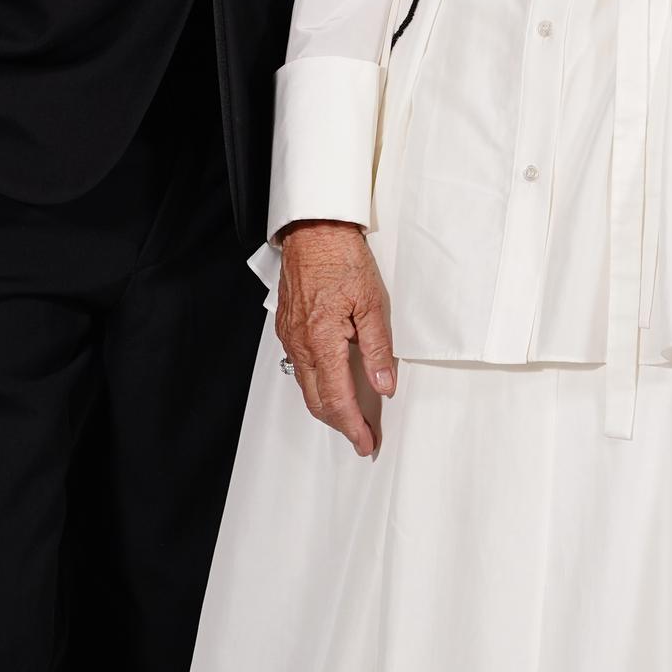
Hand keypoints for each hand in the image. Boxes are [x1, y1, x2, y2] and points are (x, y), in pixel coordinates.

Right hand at [275, 220, 396, 457]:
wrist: (312, 229)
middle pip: (317, 400)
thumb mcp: (371, 301)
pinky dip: (316, 384)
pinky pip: (300, 366)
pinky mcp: (287, 326)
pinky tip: (331, 383)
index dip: (353, 426)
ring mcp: (289, 336)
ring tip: (350, 416)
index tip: (366, 442)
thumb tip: (384, 384)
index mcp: (322, 340)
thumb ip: (378, 348)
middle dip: (340, 424)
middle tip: (361, 437)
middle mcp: (300, 343)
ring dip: (327, 406)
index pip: (338, 399)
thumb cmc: (340, 256)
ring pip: (306, 385)